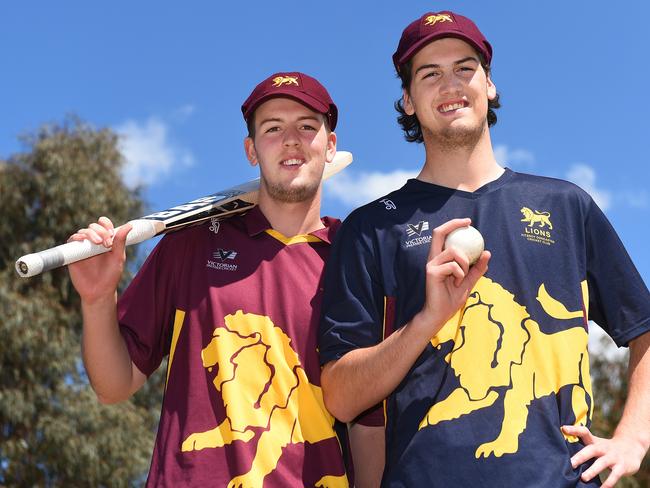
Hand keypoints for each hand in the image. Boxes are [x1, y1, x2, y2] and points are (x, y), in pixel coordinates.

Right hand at [67, 216, 131, 303]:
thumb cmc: (110, 275)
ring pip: (83, 232)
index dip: (106, 224)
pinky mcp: (72, 253)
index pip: (104, 225)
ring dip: (90, 233)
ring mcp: (82, 247)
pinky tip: (82, 240)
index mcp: (105, 240)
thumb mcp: (118, 257)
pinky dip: (76, 238)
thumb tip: (129, 225)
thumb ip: (121, 241)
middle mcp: (93, 242)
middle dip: (100, 231)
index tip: (111, 233)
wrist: (99, 291)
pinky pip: (71, 241)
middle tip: (107, 243)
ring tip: (98, 243)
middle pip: (93, 226)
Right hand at [418, 218, 489, 334]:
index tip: (468, 223)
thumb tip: (487, 253)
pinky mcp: (432, 272)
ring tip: (462, 278)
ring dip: (465, 263)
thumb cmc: (451, 299)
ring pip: (454, 251)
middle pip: (438, 233)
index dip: (453, 225)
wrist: (439, 314)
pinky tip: (456, 284)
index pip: (442, 236)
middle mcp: (433, 258)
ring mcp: (431, 264)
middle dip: (453, 224)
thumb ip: (477, 269)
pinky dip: (460, 274)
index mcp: (439, 258)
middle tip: (469, 223)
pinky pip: (453, 266)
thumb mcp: (468, 281)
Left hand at [563, 425, 645, 486]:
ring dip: (592, 471)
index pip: (584, 432)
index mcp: (594, 442)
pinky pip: (614, 476)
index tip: (563, 428)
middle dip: (580, 457)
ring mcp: (613, 457)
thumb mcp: (595, 443)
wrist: (631, 448)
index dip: (574, 430)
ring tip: (583, 478)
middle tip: (570, 464)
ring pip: (601, 464)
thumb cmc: (605, 448)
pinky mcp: (621, 467)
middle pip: (591, 450)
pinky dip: (608, 483)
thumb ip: (581, 444)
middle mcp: (603, 448)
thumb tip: (560, 448)